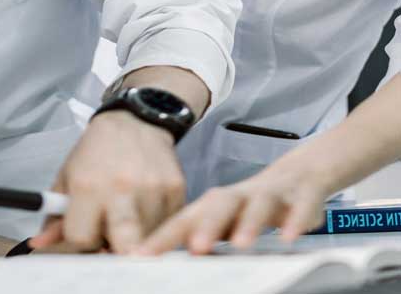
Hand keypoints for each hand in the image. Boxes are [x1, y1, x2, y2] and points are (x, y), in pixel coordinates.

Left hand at [29, 110, 185, 253]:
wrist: (136, 120)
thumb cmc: (97, 151)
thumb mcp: (68, 176)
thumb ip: (55, 214)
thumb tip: (40, 245)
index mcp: (88, 186)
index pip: (82, 240)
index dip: (82, 240)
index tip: (86, 231)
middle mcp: (122, 189)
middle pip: (123, 249)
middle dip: (116, 252)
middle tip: (113, 240)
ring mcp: (153, 189)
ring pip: (147, 240)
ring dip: (137, 237)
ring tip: (129, 216)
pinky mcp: (176, 189)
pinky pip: (168, 225)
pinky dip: (157, 224)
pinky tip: (147, 206)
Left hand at [136, 167, 328, 254]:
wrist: (296, 177)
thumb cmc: (248, 206)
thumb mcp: (222, 220)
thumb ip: (198, 236)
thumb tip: (164, 262)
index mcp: (213, 205)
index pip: (184, 221)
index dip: (163, 237)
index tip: (141, 257)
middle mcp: (237, 197)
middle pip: (219, 206)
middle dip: (207, 226)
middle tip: (195, 249)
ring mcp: (268, 195)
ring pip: (257, 204)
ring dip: (248, 223)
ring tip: (241, 245)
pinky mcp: (298, 198)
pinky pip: (297, 207)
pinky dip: (293, 221)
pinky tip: (288, 238)